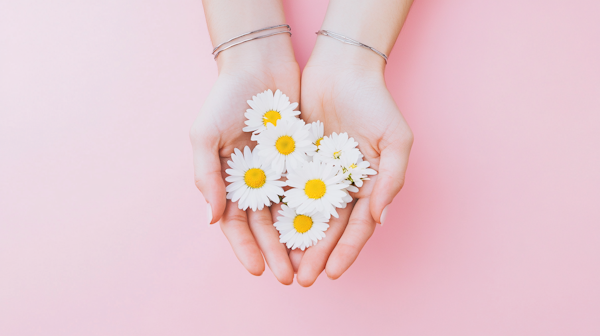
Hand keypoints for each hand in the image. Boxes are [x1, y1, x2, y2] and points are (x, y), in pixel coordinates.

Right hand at [190, 38, 298, 284]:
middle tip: (290, 277)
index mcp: (229, 181)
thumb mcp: (205, 135)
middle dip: (276, 253)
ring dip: (298, 241)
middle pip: (266, 227)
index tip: (258, 270)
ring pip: (291, 214)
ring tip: (309, 264)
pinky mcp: (303, 159)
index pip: (237, 225)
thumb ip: (207, 177)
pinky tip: (326, 232)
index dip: (245, 249)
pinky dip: (316, 211)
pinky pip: (311, 190)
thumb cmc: (225, 99)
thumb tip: (212, 220)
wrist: (259, 63)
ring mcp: (281, 172)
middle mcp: (256, 182)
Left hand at [295, 38, 413, 285]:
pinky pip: (284, 190)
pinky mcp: (294, 161)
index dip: (345, 251)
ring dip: (295, 241)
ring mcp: (316, 175)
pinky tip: (268, 232)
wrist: (341, 68)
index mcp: (367, 185)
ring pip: (304, 215)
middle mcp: (341, 185)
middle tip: (302, 279)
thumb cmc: (375, 102)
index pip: (356, 226)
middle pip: (327, 227)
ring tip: (283, 265)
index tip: (332, 274)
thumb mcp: (396, 140)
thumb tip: (379, 220)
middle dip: (316, 254)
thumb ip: (391, 180)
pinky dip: (278, 211)